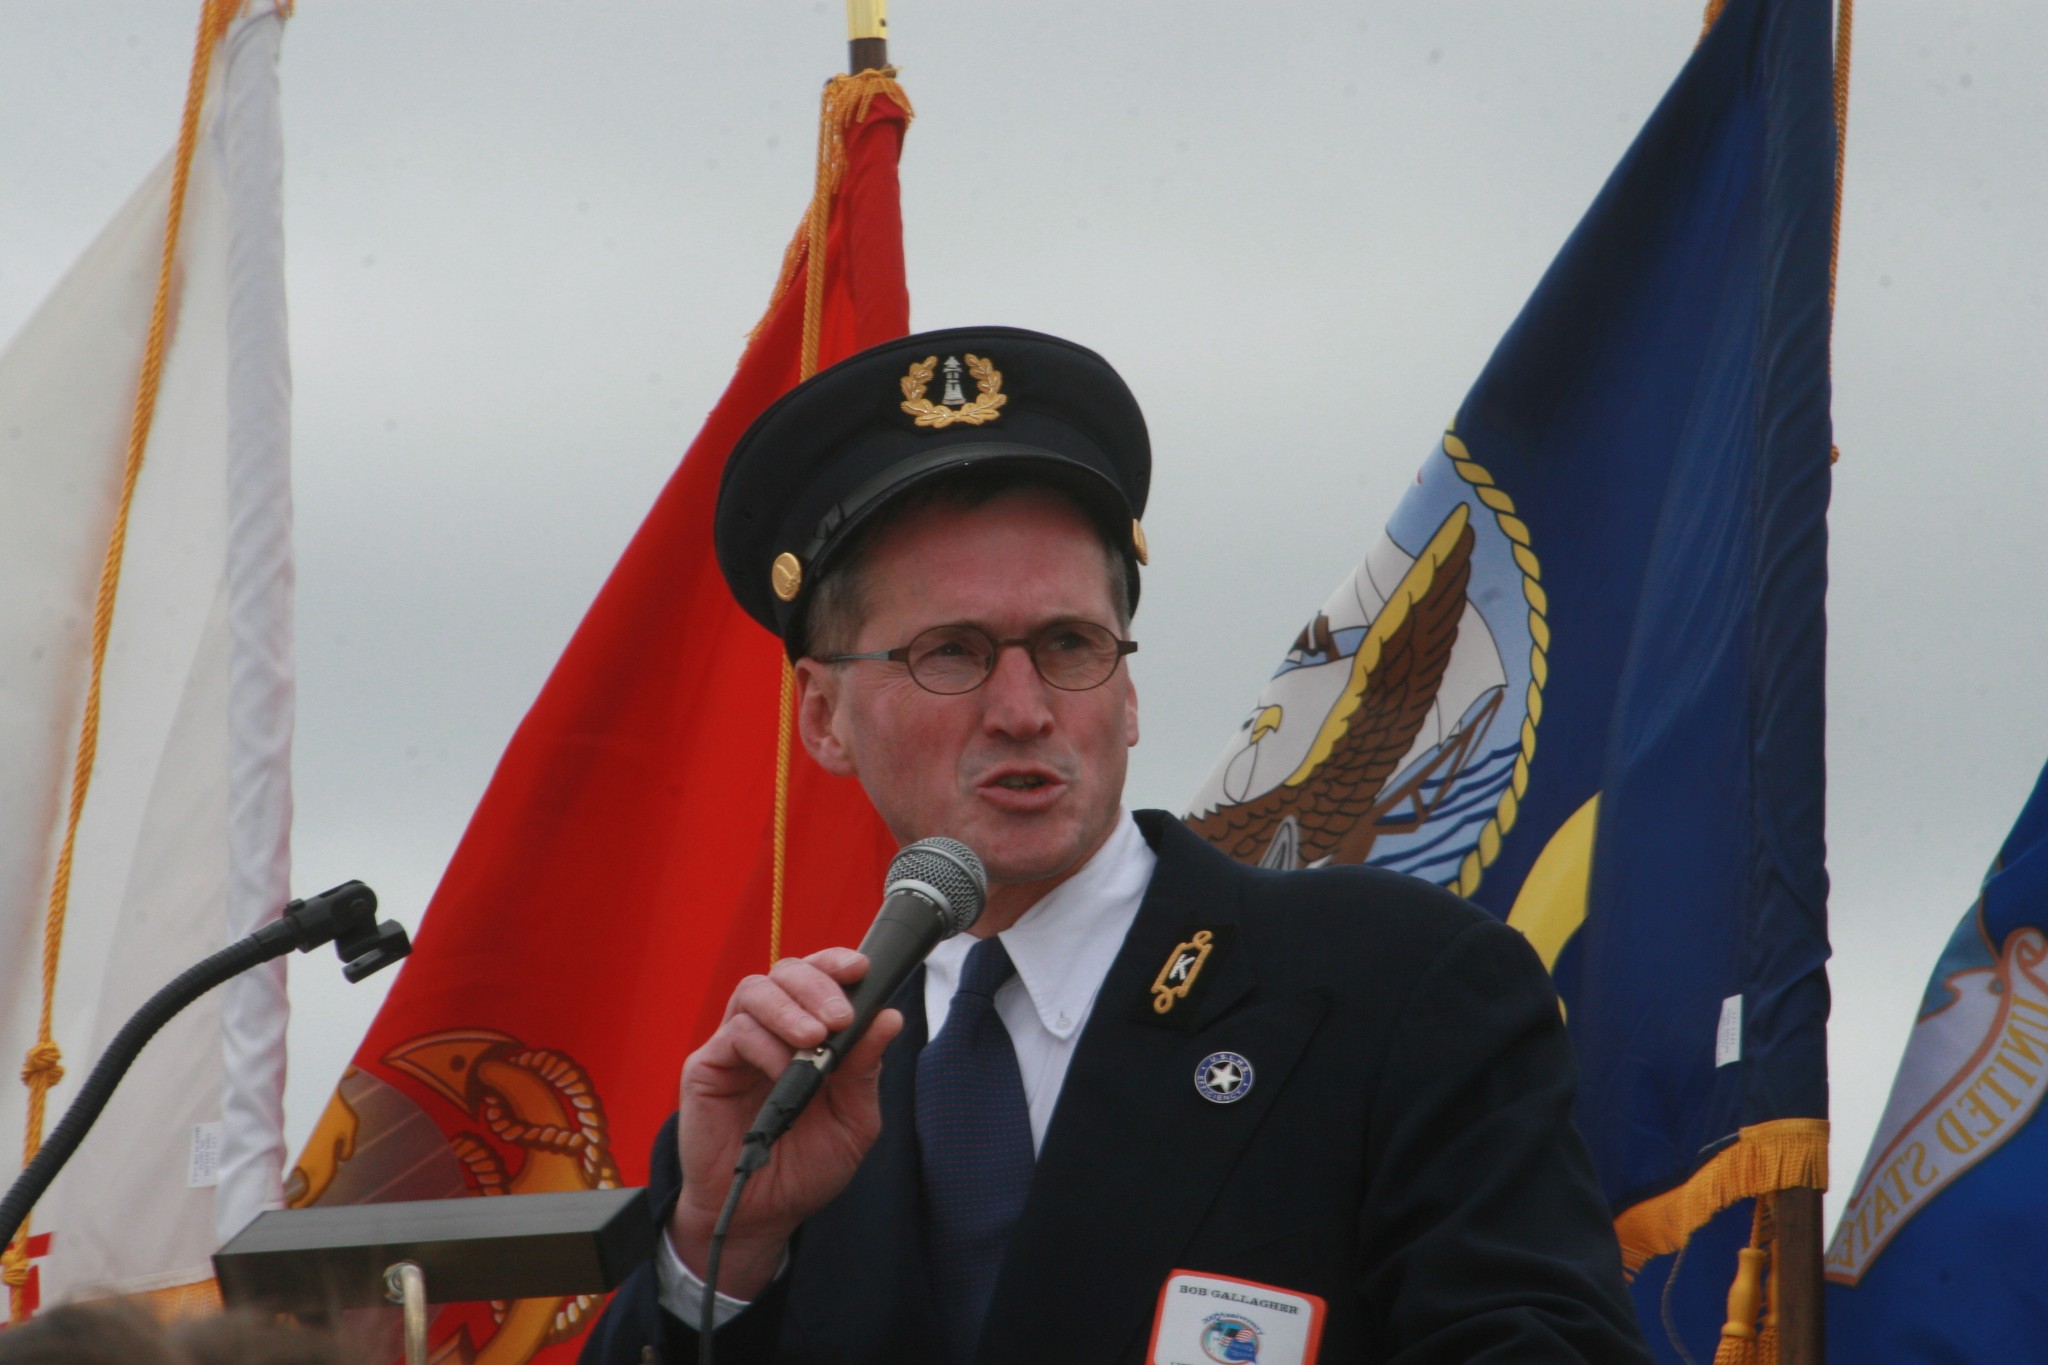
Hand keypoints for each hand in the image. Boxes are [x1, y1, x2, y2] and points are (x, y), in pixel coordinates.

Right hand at [668, 947, 903, 1300]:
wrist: (763, 1215)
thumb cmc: (807, 1166)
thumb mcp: (853, 1120)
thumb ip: (865, 1069)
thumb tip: (888, 1018)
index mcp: (808, 1034)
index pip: (817, 977)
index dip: (835, 962)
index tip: (861, 968)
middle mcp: (771, 1030)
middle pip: (786, 972)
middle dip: (818, 984)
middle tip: (839, 1019)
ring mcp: (736, 1046)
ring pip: (755, 990)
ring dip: (791, 1008)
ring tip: (815, 1040)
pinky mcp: (707, 1067)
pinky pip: (733, 1032)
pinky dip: (765, 1045)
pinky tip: (784, 1073)